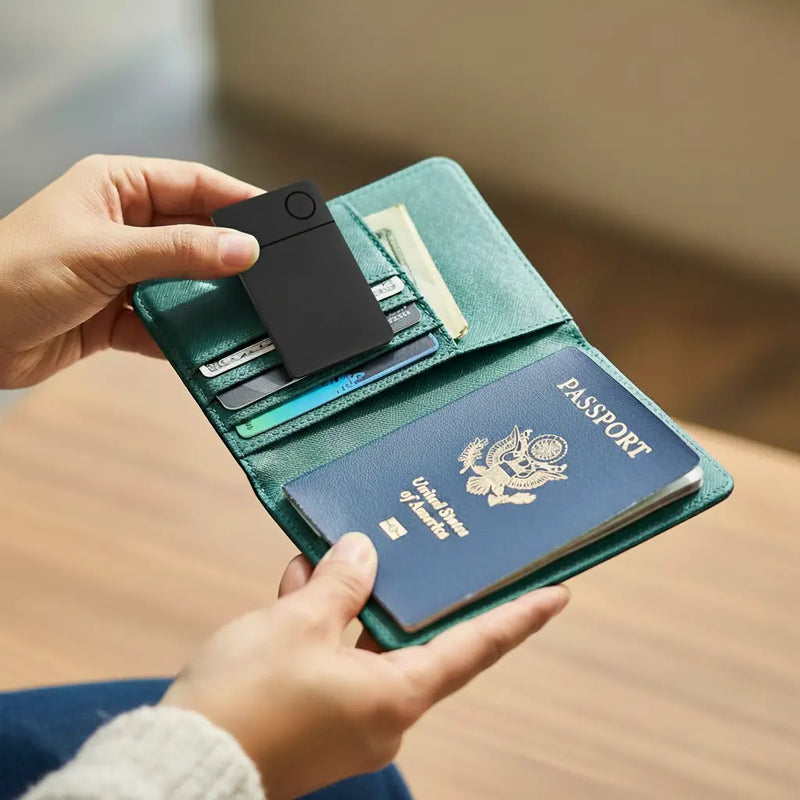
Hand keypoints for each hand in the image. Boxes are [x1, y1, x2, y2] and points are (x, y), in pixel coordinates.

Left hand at [0, 154, 262, 387]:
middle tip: (272, 274)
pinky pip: (166, 322)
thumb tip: (242, 249)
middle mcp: (125, 227)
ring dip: (211, 301)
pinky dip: (186, 336)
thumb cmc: (14, 272)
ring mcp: (123, 273)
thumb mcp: (105, 253)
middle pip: (195, 237)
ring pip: (185, 283)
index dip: (237, 201)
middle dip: (229, 257)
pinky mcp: (118, 315)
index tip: (278, 221)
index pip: (193, 185)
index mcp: (117, 188)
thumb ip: (178, 252)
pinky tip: (209, 346)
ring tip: (249, 313)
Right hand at [161, 532, 568, 799]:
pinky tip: (296, 586)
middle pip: (408, 637)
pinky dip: (319, 627)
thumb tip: (364, 553)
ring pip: (362, 645)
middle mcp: (383, 714)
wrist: (183, 762)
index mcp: (396, 696)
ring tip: (323, 558)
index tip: (558, 594)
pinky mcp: (317, 721)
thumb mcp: (297, 622)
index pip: (475, 648)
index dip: (518, 617)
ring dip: (344, 602)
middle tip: (399, 546)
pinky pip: (332, 662)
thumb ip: (340, 584)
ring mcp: (349, 721)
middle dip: (395, 590)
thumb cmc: (246, 699)